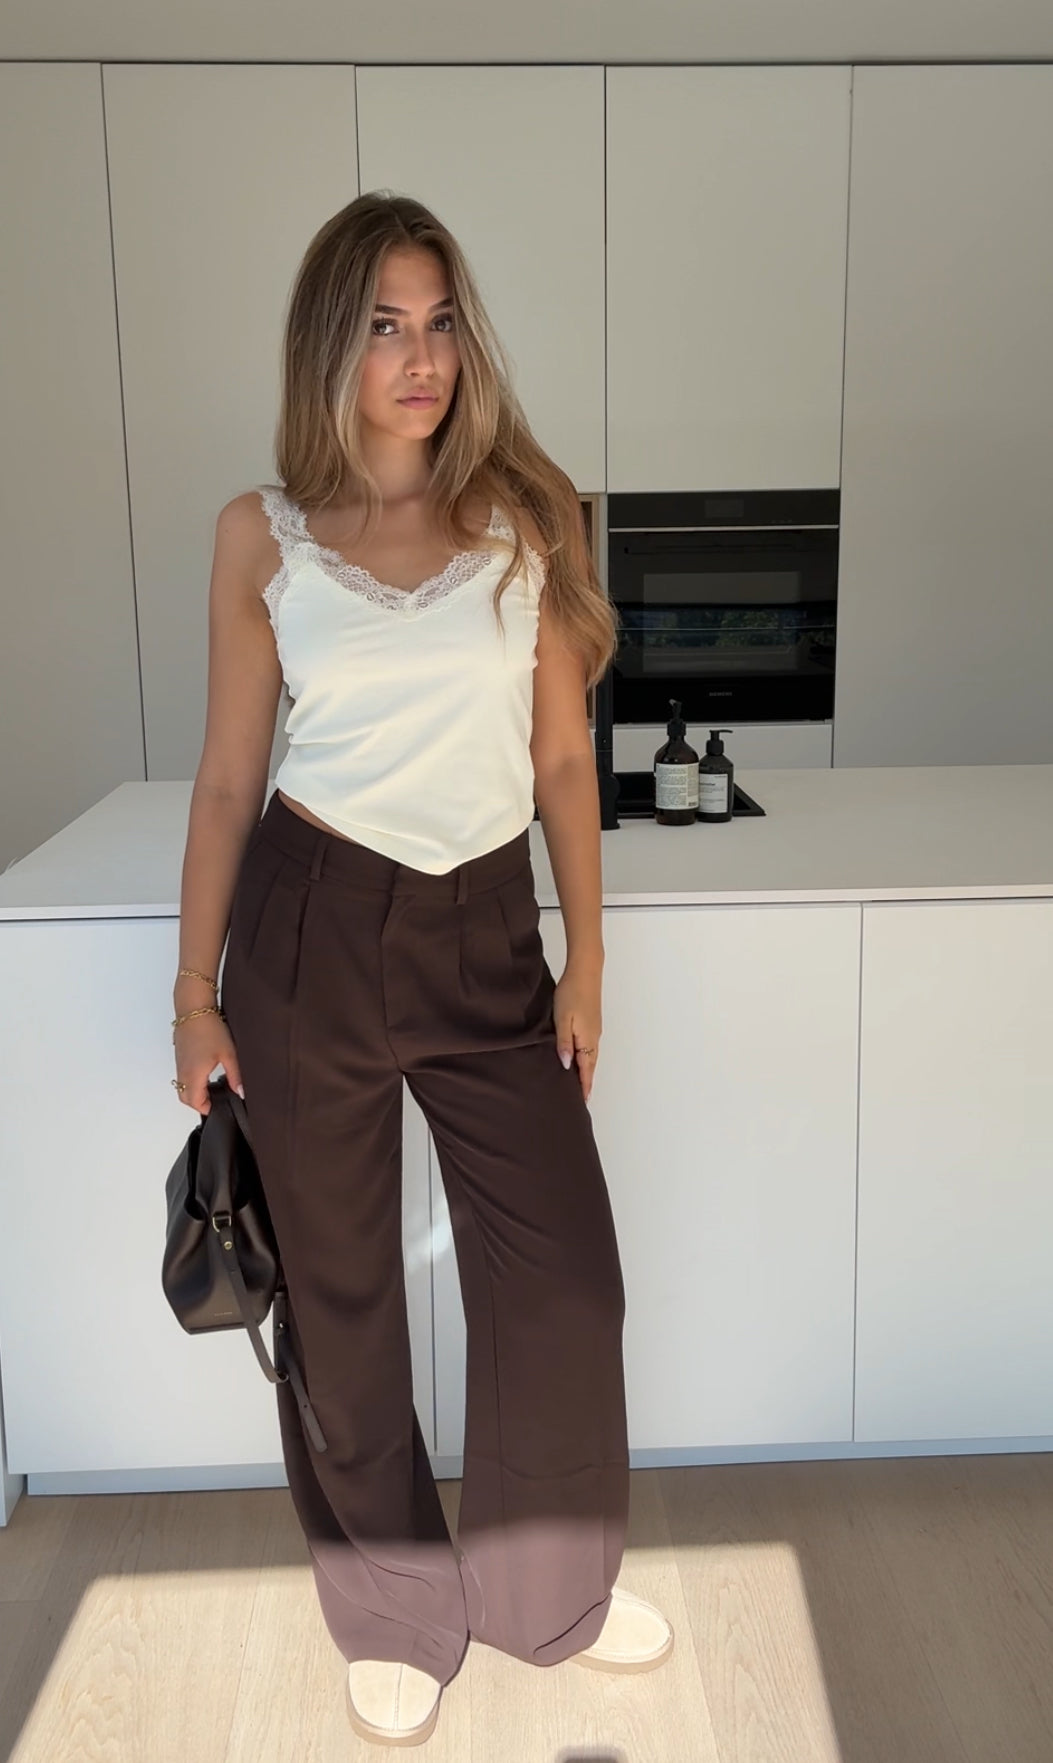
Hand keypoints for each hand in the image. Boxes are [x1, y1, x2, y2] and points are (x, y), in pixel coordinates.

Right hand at [172, 1016, 243, 1112]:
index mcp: (194, 1075)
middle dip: (199, 1103)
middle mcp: (183, 1072)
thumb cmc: (209, 1028)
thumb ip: (235, 1076)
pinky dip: (190, 1080)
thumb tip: (241, 1092)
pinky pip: (181, 1075)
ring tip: (211, 1086)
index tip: (219, 1105)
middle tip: (215, 1099)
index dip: (207, 1108)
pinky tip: (204, 1072)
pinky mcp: (179, 1056)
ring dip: (194, 1091)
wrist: (194, 1009)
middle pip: (185, 1098)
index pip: (195, 1103)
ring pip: (182, 1087)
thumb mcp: (228, 1054)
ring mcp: (179, 1063)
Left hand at [553, 960, 602, 1101]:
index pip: (586, 1069)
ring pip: (591, 1056)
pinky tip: (578, 1058)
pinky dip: (585, 1058)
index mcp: (587, 1040)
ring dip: (586, 1070)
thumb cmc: (571, 994)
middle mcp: (594, 1038)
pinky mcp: (592, 1022)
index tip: (583, 1101)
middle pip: (591, 1065)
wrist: (585, 971)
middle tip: (581, 1098)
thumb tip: (565, 1065)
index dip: (584, 1086)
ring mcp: (595, 1030)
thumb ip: (564, 1043)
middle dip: (586, 1082)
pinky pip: (590, 1047)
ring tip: (579, 1082)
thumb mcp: (562, 1019)